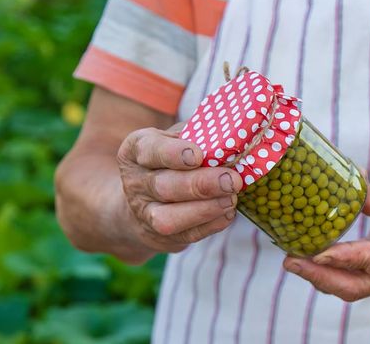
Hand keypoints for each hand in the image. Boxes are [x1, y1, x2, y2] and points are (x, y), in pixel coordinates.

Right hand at [116, 125, 241, 253]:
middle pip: (163, 186)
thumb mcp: (175, 139)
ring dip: (204, 209)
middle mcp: (135, 182)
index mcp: (136, 150)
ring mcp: (145, 212)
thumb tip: (234, 133)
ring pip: (169, 217)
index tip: (197, 155)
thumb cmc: (170, 161)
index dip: (172, 154)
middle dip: (200, 185)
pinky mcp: (162, 236)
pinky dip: (210, 225)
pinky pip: (186, 235)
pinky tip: (228, 213)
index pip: (149, 150)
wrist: (144, 199)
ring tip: (231, 199)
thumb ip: (196, 135)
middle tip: (230, 180)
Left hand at [283, 185, 369, 301]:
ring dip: (317, 277)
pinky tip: (304, 262)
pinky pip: (345, 285)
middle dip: (320, 276)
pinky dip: (324, 275)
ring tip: (290, 260)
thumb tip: (341, 181)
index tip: (318, 254)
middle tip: (290, 261)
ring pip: (346, 289)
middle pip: (354, 286)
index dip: (345, 258)